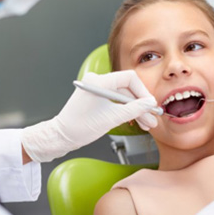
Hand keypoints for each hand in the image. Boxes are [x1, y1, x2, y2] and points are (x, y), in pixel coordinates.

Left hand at [21, 70, 157, 162]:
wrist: (62, 136)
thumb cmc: (80, 127)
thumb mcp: (112, 118)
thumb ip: (134, 109)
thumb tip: (149, 104)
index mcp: (99, 81)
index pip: (129, 78)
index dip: (143, 91)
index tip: (150, 104)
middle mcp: (97, 81)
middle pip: (127, 88)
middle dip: (140, 104)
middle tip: (151, 117)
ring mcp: (96, 89)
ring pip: (122, 96)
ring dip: (134, 109)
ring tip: (146, 123)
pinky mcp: (95, 97)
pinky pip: (114, 100)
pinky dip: (124, 109)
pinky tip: (135, 119)